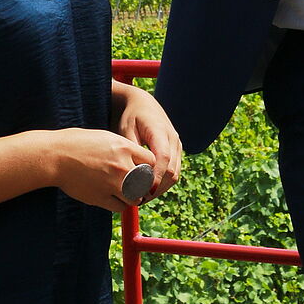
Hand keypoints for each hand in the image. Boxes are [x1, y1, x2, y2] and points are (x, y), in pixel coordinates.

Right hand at [52, 128, 156, 212]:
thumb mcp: (105, 137)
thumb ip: (123, 148)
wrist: (55, 156)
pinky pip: (121, 208)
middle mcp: (122, 166)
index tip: (142, 168)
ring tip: (125, 192)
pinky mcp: (101, 198)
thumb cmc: (77, 143)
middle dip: (144, 183)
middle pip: (147, 181)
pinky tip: (113, 198)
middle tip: (137, 184)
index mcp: (124, 148)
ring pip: (136, 197)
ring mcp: (112, 184)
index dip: (148, 166)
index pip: (151, 161)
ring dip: (133, 196)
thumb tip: (136, 158)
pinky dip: (120, 205)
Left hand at [112, 82, 181, 198]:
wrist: (144, 105)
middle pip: (172, 170)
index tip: (145, 192)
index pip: (164, 158)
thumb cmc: (131, 117)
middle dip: (157, 187)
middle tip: (139, 199)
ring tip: (142, 197)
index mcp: (160, 131)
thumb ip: (131, 149)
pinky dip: (163, 183)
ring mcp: (177, 145)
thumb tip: (132, 173)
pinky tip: (148, 190)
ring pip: (175, 174)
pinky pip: (174, 172)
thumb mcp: (126, 129)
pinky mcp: (177, 152)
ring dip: (161, 188)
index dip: (156, 177)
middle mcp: (173, 139)